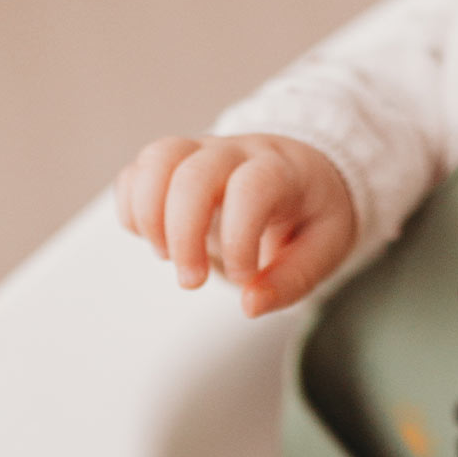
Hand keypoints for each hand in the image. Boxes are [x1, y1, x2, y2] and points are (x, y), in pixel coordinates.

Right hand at [114, 133, 356, 315]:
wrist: (304, 173)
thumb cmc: (313, 215)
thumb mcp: (325, 250)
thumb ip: (291, 281)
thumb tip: (250, 305)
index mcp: (283, 171)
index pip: (250, 188)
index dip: (239, 237)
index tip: (244, 277)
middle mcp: (237, 151)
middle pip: (192, 173)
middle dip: (183, 234)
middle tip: (191, 282)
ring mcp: (200, 151)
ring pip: (156, 160)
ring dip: (150, 217)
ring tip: (167, 256)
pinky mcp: (172, 163)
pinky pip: (136, 172)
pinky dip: (133, 209)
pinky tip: (155, 241)